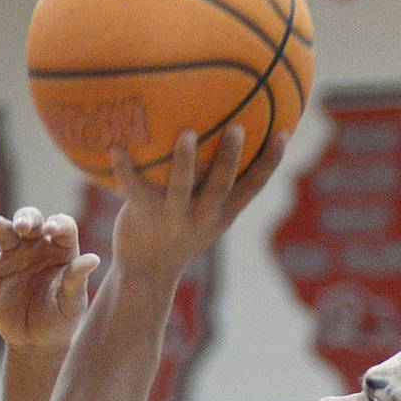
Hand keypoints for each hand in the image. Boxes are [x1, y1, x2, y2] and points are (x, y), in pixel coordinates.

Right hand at [0, 207, 99, 351]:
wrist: (35, 341)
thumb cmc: (60, 319)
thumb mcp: (71, 303)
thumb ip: (77, 279)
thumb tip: (93, 259)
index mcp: (61, 250)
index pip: (62, 227)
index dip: (58, 224)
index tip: (53, 231)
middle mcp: (36, 246)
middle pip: (31, 220)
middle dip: (26, 218)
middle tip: (23, 227)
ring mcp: (12, 255)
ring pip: (4, 232)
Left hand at [107, 125, 286, 285]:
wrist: (148, 272)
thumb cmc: (177, 233)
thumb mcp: (204, 216)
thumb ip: (213, 185)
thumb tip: (216, 137)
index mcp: (222, 213)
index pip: (253, 186)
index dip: (270, 161)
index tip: (283, 133)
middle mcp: (203, 216)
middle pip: (221, 185)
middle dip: (230, 158)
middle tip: (237, 128)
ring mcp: (174, 217)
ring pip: (182, 187)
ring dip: (185, 161)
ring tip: (187, 134)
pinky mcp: (145, 215)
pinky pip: (134, 187)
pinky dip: (125, 168)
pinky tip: (116, 147)